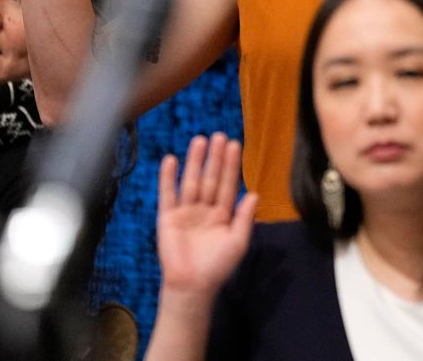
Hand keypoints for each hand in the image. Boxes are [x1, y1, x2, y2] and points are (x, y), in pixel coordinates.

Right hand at [156, 134, 257, 297]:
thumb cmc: (217, 266)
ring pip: (191, 181)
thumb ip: (245, 218)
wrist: (192, 285)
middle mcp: (204, 209)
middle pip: (210, 178)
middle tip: (219, 135)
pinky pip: (168, 194)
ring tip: (199, 140)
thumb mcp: (238, 242)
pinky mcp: (168, 217)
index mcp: (222, 214)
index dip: (231, 165)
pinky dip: (168, 178)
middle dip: (214, 158)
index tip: (234, 144)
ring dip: (195, 161)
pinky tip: (171, 160)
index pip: (227, 184)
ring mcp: (186, 212)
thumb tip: (255, 194)